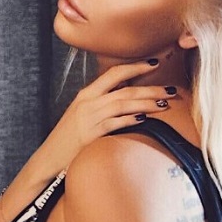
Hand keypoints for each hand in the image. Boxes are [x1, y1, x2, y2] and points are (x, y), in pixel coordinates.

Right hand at [37, 59, 175, 174]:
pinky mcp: (90, 134)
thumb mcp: (83, 114)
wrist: (49, 159)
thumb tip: (128, 96)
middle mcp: (88, 102)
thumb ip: (103, 103)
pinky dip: (130, 119)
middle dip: (151, 88)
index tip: (155, 63)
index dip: (136, 67)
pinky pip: (115, 123)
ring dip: (147, 103)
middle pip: (125, 89)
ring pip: (123, 104)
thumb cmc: (69, 138)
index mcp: (87, 94)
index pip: (114, 73)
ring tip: (165, 104)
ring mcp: (89, 117)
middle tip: (172, 90)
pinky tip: (144, 119)